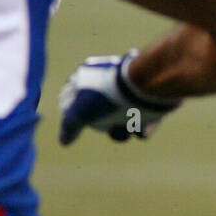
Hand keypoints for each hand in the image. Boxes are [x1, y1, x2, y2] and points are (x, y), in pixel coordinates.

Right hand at [57, 50, 181, 144]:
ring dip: (124, 130)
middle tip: (108, 127)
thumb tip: (64, 141)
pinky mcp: (152, 98)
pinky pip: (146, 120)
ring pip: (124, 118)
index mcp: (91, 75)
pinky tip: (143, 126)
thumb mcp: (80, 113)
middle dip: (104, 125)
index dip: (75, 113)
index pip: (76, 97)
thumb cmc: (110, 97)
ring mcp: (132, 89)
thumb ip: (70, 127)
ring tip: (128, 127)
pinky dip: (145, 128)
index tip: (79, 121)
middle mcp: (111, 80)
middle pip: (101, 113)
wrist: (150, 87)